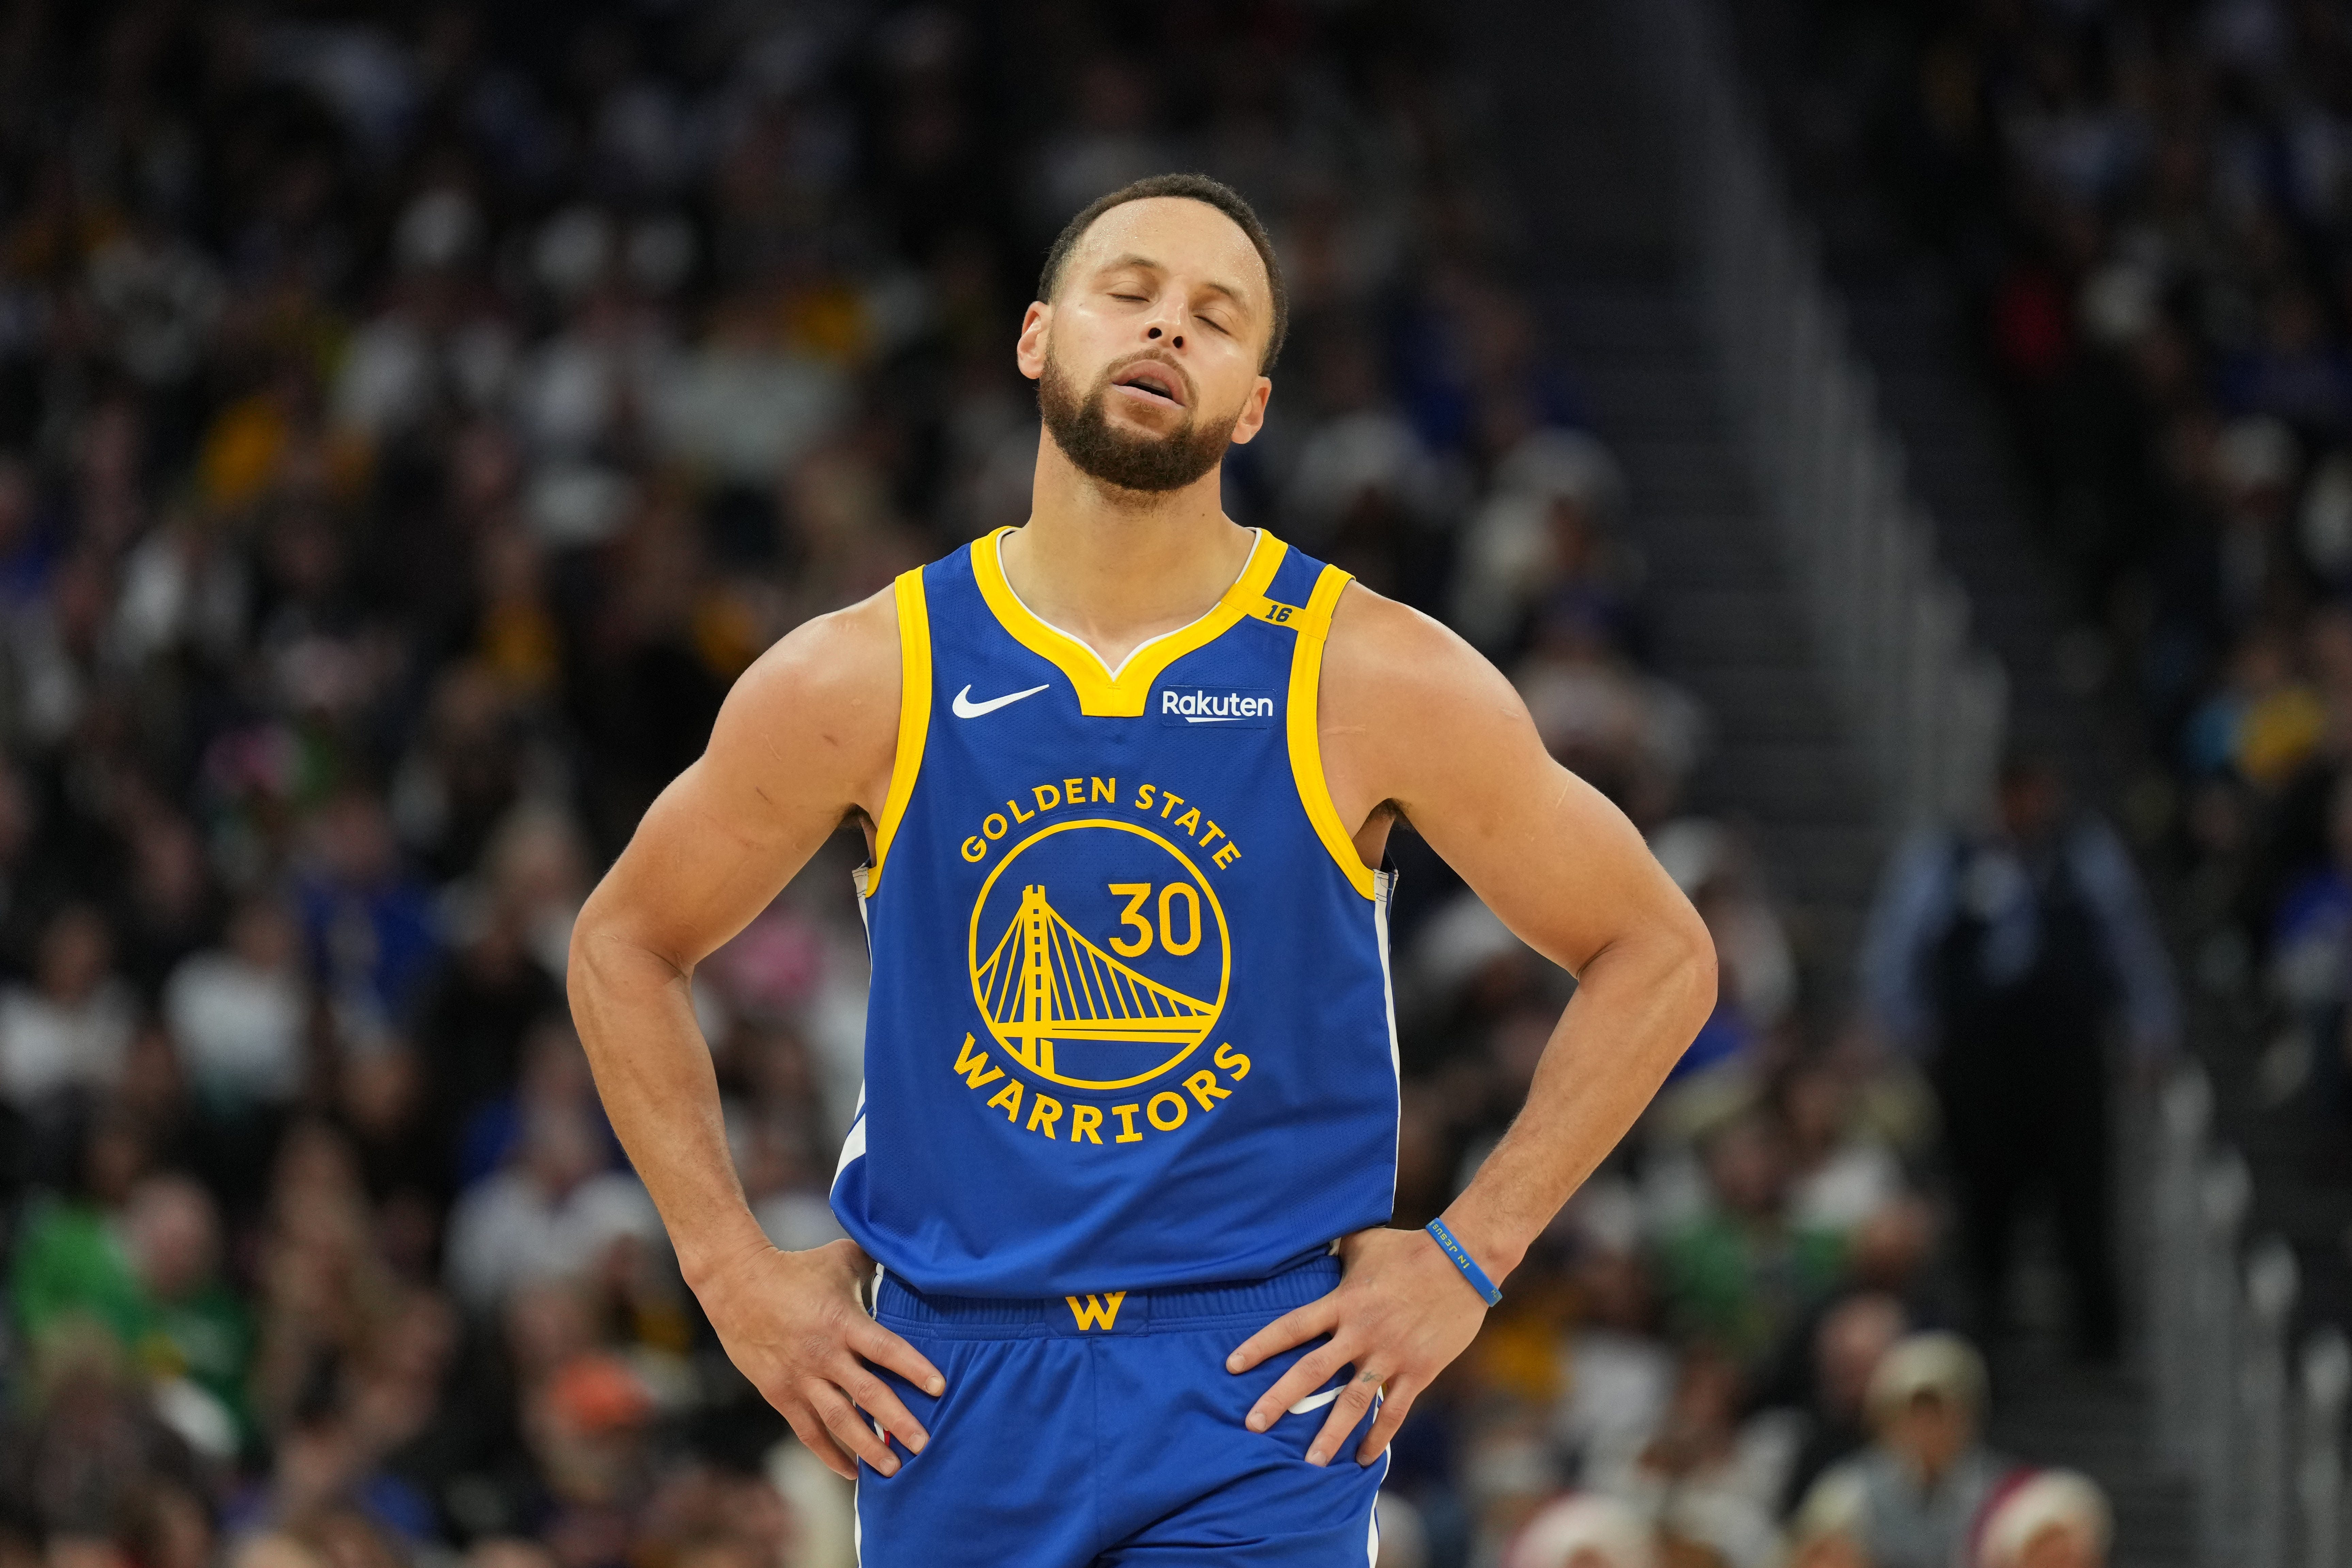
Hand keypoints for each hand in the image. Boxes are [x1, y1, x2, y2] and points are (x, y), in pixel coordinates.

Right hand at [692, 1237, 944, 1480]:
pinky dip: (830, 1454)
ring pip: (838, 1420)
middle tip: (924, 1444)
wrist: (736, 1284)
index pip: (886, 1348)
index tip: (939, 1388)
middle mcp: (824, 1354)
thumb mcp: (840, 1258)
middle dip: (897, 1421)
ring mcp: (800, 1377)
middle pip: (867, 1393)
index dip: (913, 1368)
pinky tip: (851, 1472)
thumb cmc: (796, 1268)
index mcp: (842, 1321)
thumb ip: (875, 1263)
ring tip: (893, 1469)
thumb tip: (911, 1259)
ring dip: (867, 1447)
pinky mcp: (780, 1393)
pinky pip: (808, 1431)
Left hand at [1224, 1225, 1489, 1466]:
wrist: (1463, 1261)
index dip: (1260, 1346)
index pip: (1291, 1327)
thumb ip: (1336, 1252)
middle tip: (1252, 1425)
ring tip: (1310, 1462)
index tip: (1231, 1365)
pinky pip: (1394, 1411)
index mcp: (1343, 1302)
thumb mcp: (1364, 1243)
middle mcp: (1360, 1332)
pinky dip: (1378, 1437)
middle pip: (1312, 1371)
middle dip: (1280, 1399)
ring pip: (1353, 1401)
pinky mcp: (1419, 1370)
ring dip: (1330, 1433)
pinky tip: (1362, 1458)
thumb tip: (1311, 1245)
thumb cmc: (1409, 1248)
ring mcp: (1390, 1354)